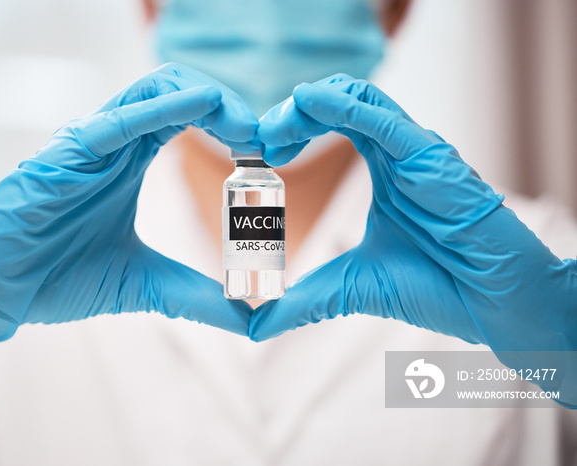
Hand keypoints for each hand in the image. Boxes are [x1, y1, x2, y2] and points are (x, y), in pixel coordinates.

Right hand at [0, 63, 256, 388]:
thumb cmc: (53, 278)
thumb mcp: (141, 286)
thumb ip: (193, 294)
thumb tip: (246, 318)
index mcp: (128, 162)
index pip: (186, 119)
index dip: (229, 125)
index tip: (266, 153)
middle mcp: (111, 144)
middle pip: (175, 92)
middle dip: (225, 104)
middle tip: (262, 137)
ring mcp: (86, 145)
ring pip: (150, 90)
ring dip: (204, 97)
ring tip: (243, 126)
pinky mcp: (62, 156)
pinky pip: (116, 120)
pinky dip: (161, 108)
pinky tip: (199, 107)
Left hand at [251, 75, 576, 403]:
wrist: (491, 305)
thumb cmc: (436, 286)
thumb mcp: (350, 287)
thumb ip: (303, 300)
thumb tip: (255, 326)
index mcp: (383, 170)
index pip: (332, 125)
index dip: (292, 130)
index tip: (259, 154)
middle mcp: (398, 152)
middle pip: (339, 104)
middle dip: (293, 114)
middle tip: (260, 138)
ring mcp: (415, 150)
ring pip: (359, 97)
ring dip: (310, 104)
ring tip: (274, 128)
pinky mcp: (430, 157)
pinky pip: (384, 118)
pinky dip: (343, 105)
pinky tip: (306, 103)